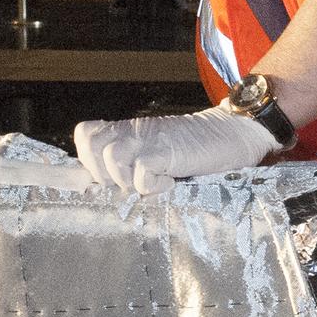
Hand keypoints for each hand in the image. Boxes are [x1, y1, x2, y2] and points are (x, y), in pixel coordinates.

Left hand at [73, 106, 279, 190]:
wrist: (231, 134)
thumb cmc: (195, 150)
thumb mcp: (156, 150)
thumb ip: (131, 160)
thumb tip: (104, 187)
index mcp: (127, 128)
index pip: (85, 134)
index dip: (89, 159)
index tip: (111, 176)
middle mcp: (133, 130)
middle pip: (92, 148)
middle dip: (105, 175)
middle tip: (131, 183)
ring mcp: (149, 138)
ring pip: (112, 158)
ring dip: (128, 181)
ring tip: (152, 182)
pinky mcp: (166, 151)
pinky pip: (142, 171)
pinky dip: (153, 186)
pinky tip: (170, 182)